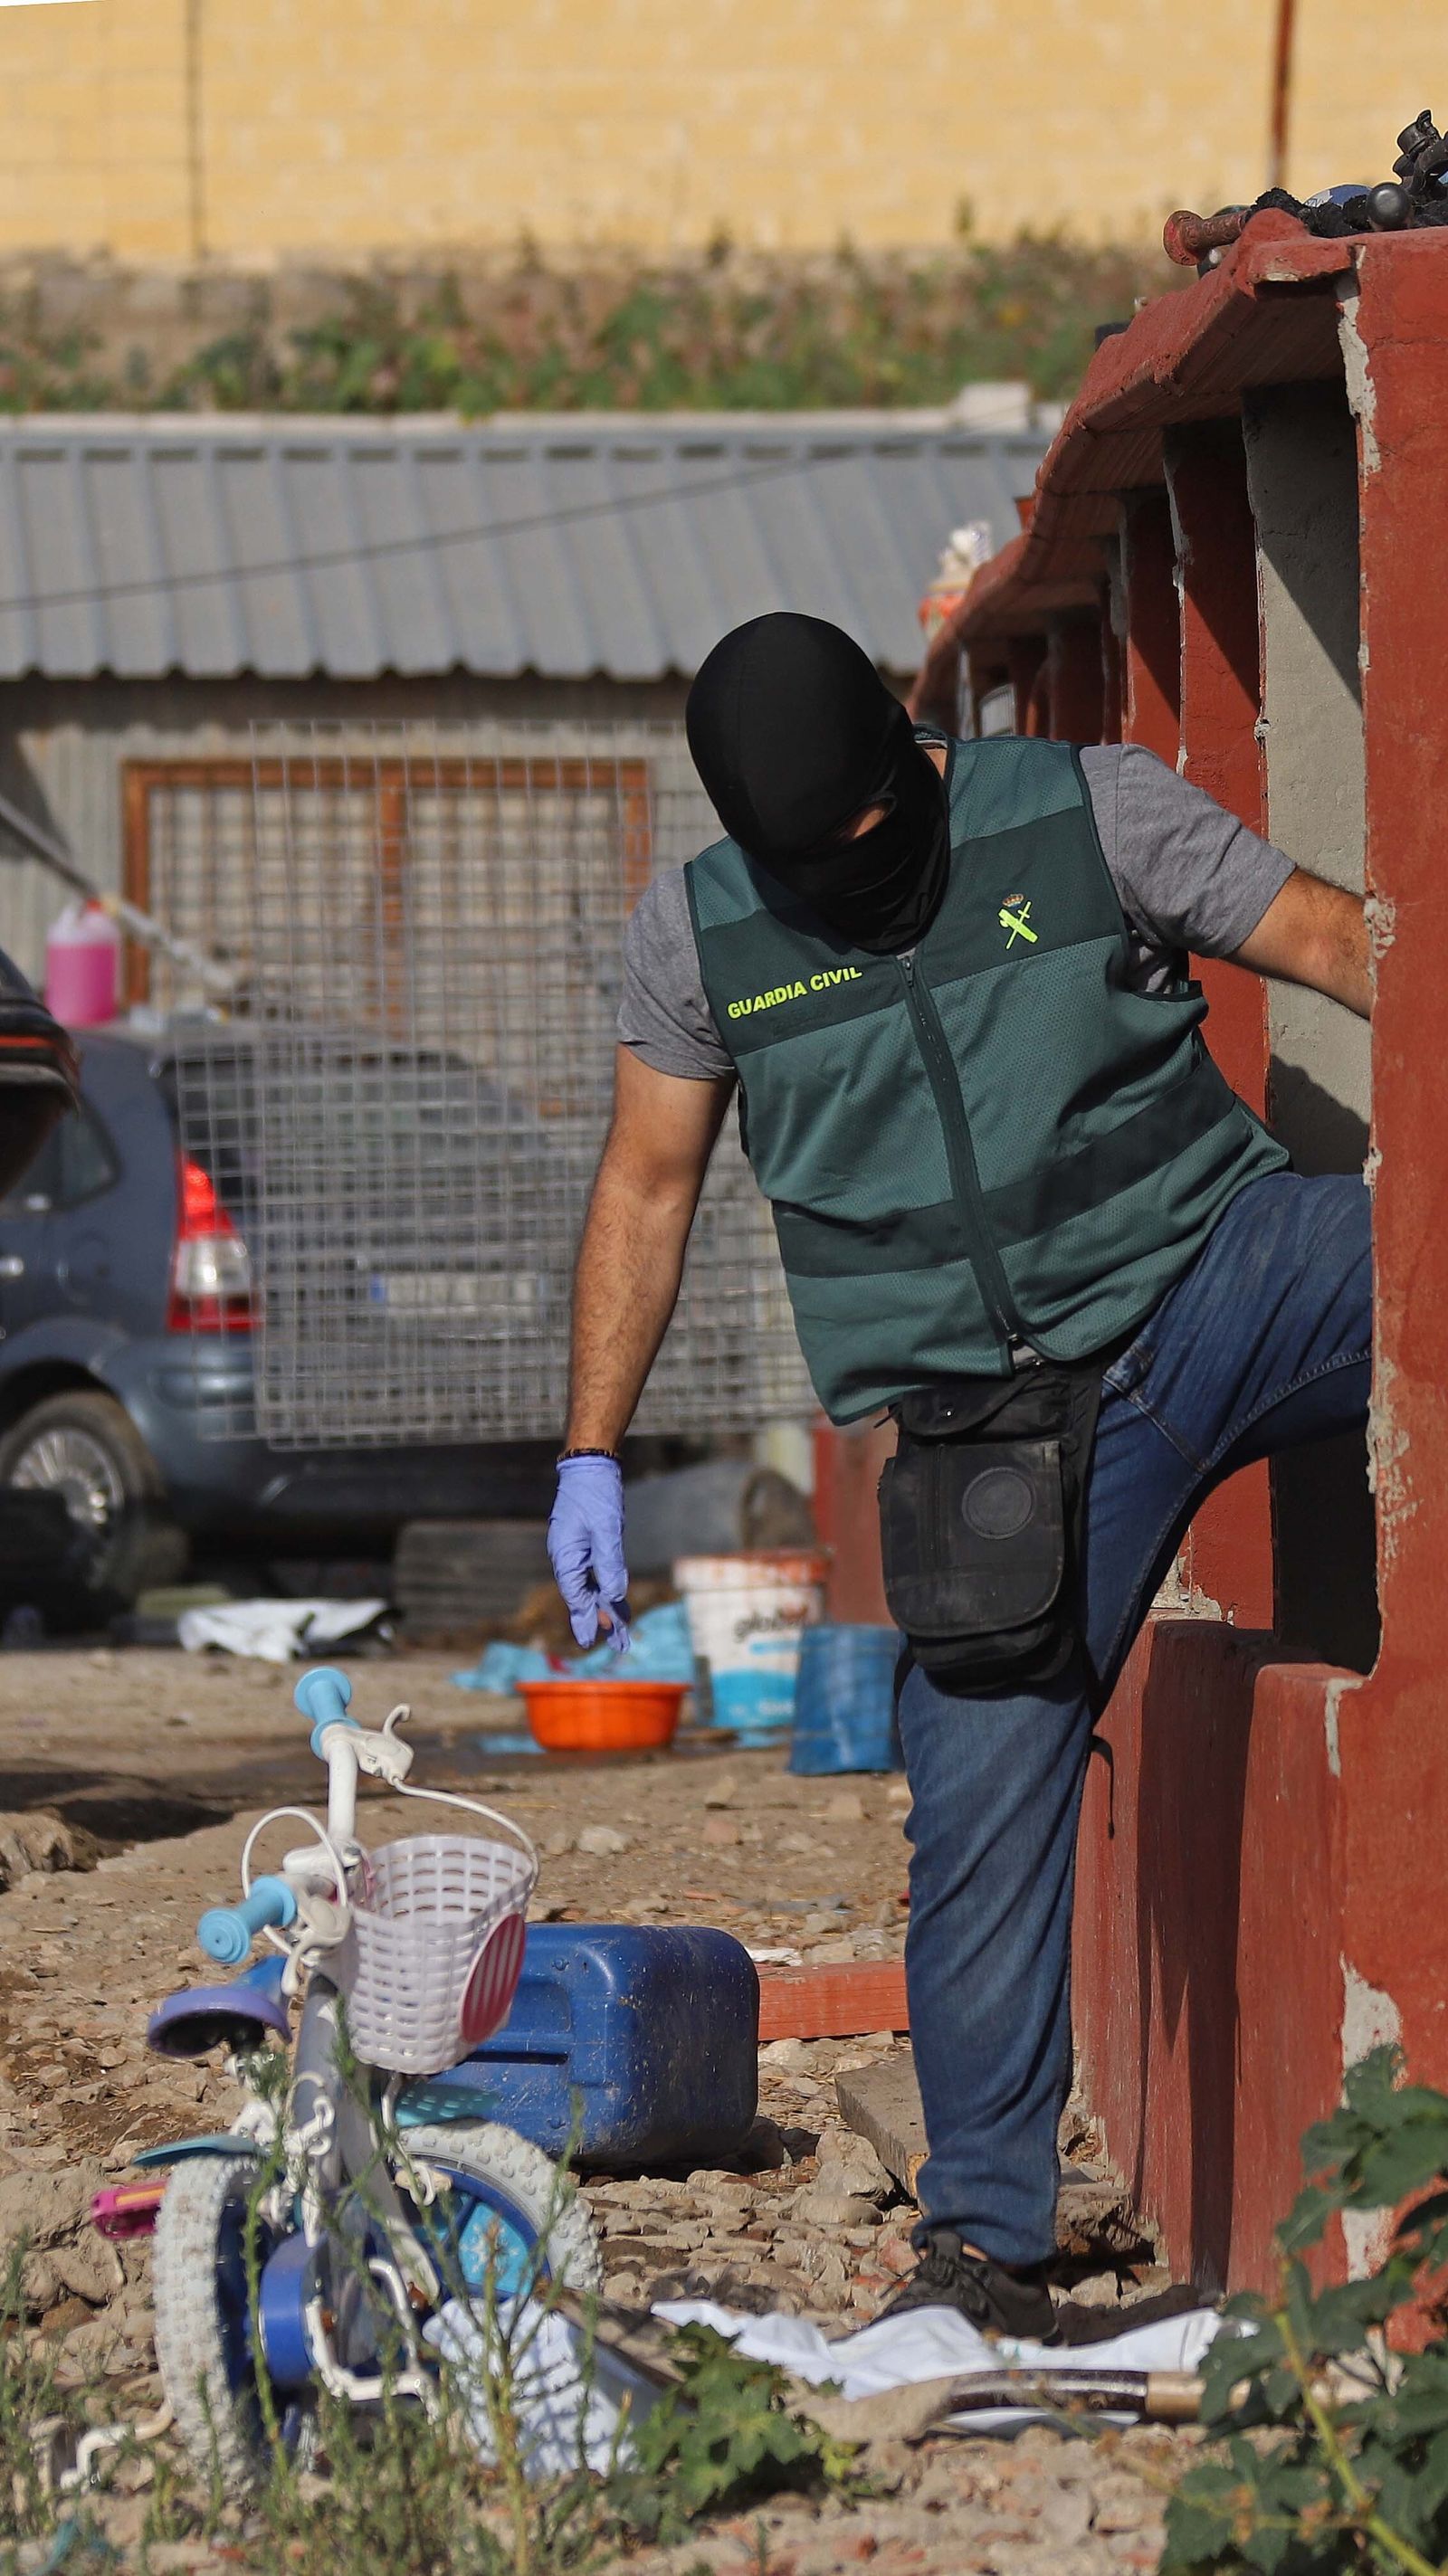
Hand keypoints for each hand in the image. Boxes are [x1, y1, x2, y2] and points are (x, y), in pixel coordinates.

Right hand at [547, 1456, 630, 1651]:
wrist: (591, 1465)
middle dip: (599, 1620)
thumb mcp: (606, 1530)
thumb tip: (614, 1595)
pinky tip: (616, 1601)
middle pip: (584, 1596)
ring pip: (592, 1586)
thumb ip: (609, 1564)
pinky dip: (607, 1588)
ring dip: (606, 1607)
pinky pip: (596, 1573)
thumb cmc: (595, 1495)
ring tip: (620, 1632)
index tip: (591, 1641)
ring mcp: (576, 1550)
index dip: (586, 1619)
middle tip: (617, 1646)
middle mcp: (568, 1557)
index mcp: (565, 1555)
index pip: (576, 1595)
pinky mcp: (587, 1544)